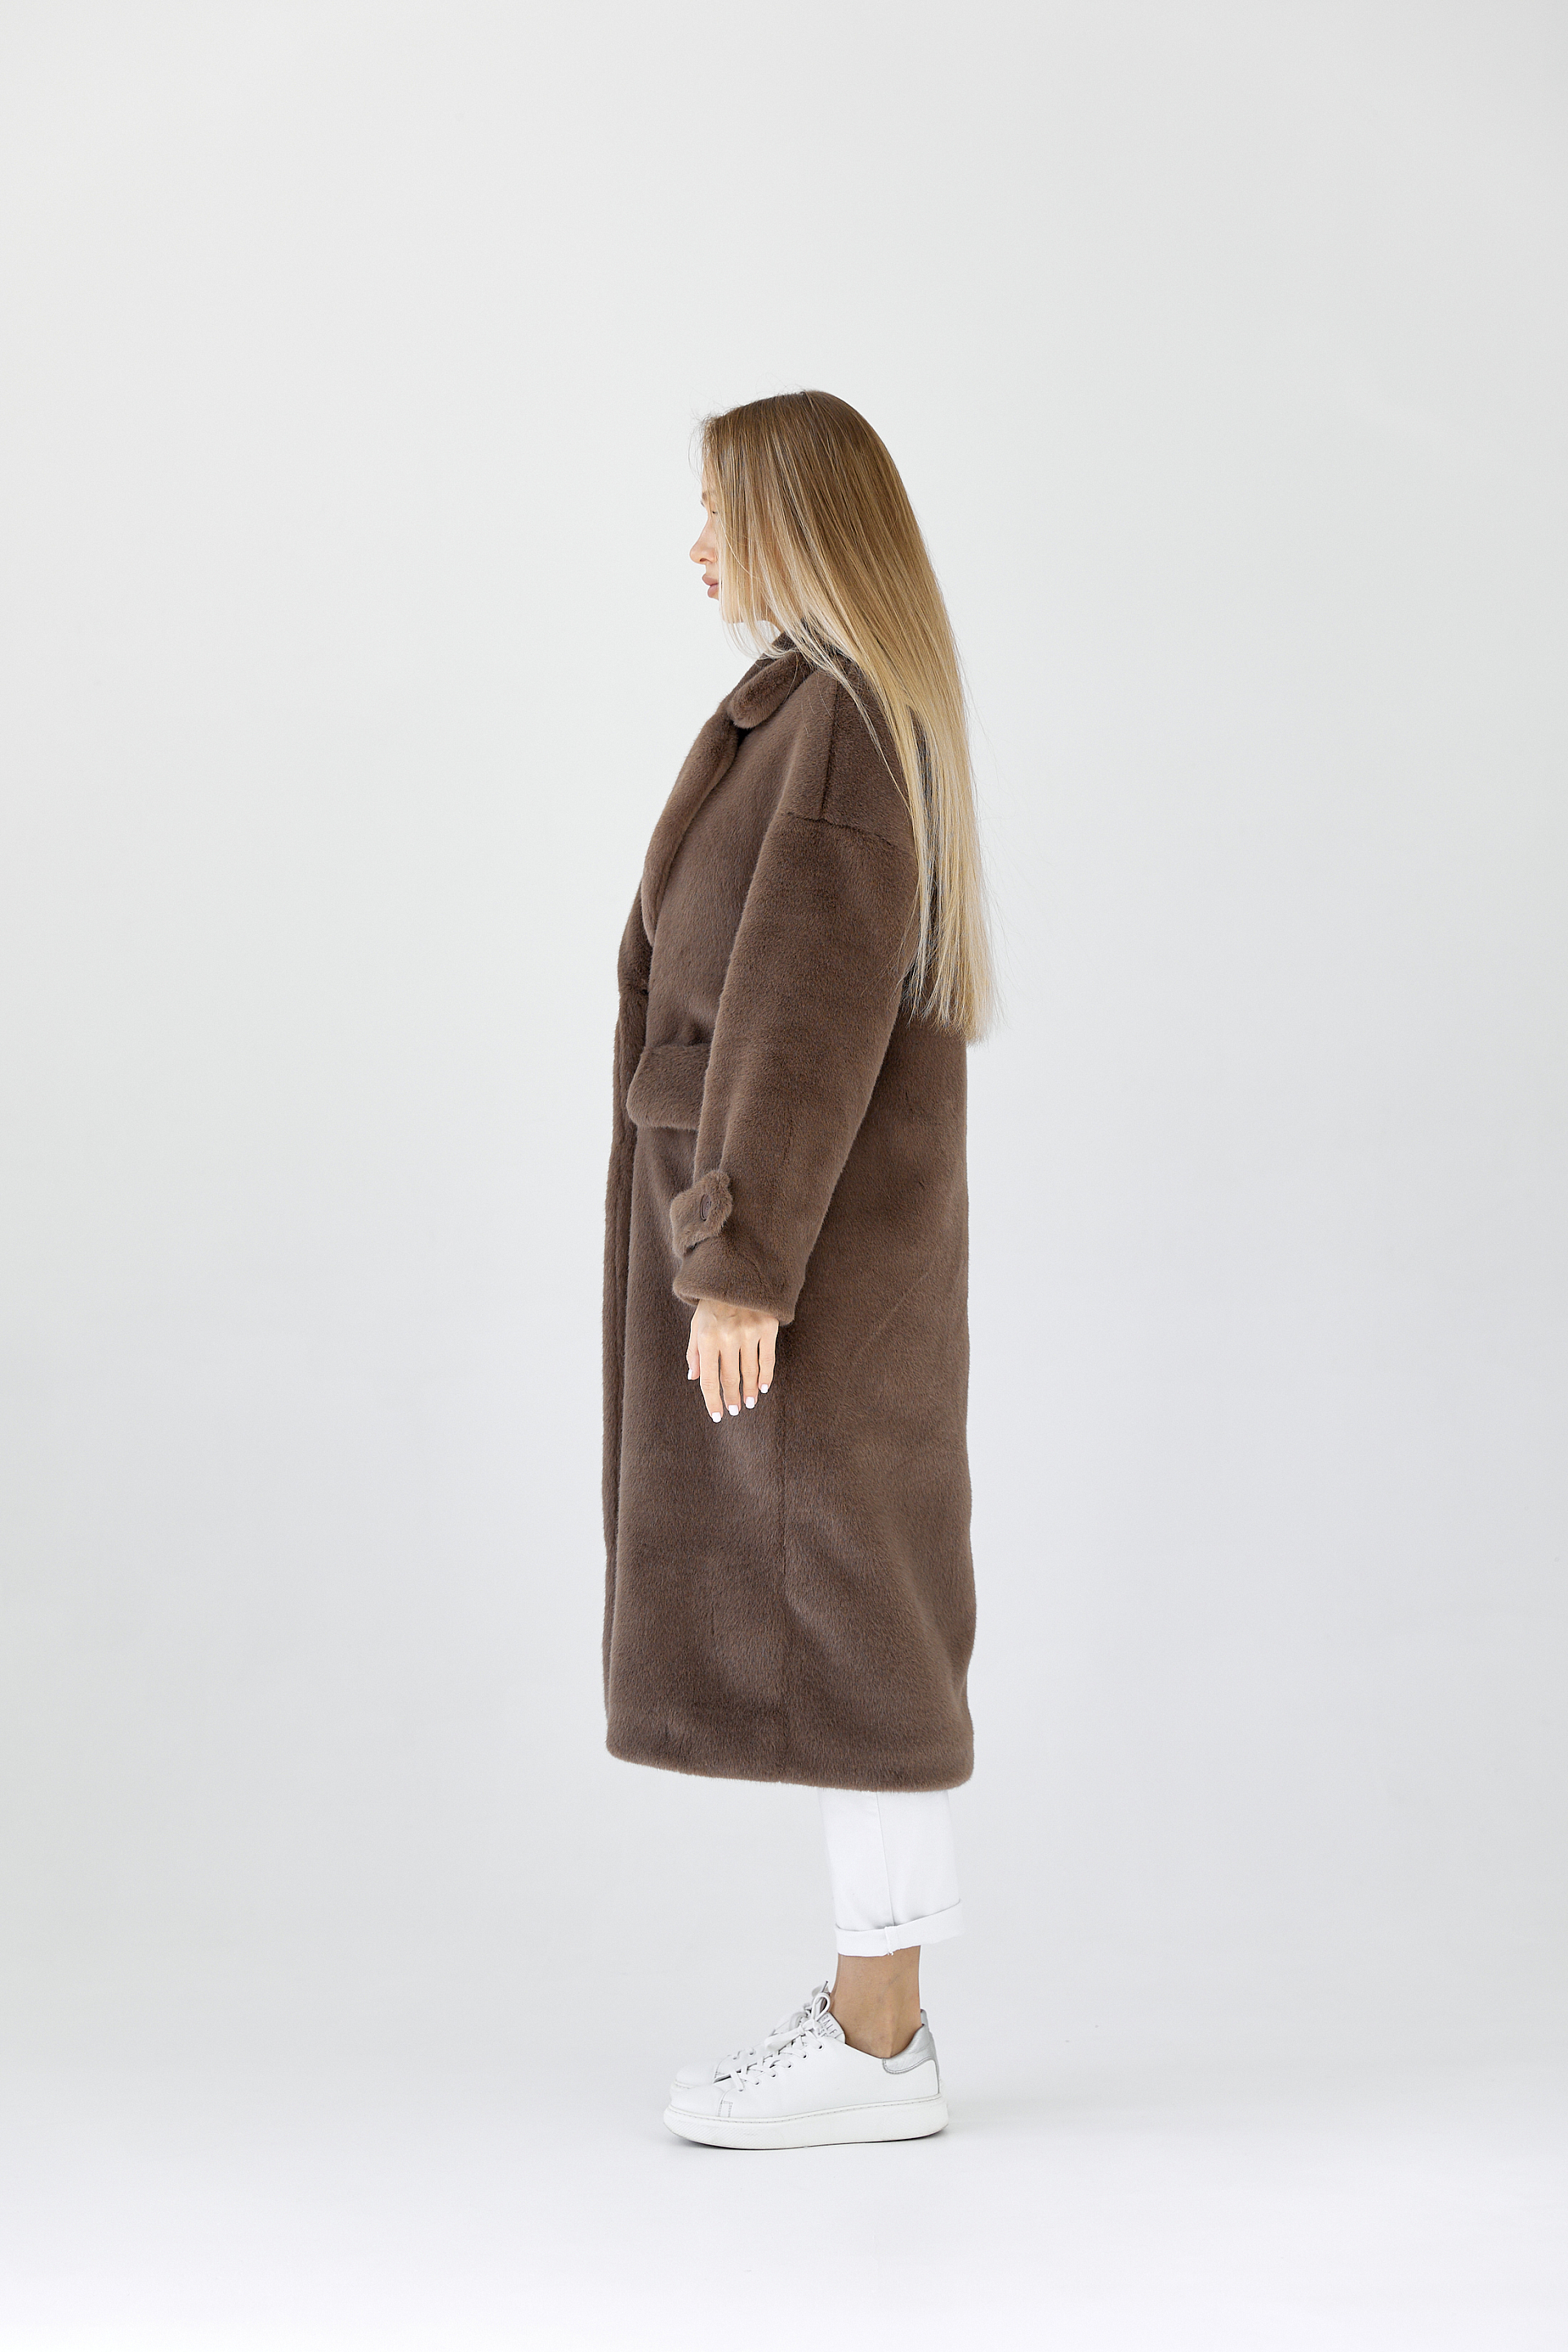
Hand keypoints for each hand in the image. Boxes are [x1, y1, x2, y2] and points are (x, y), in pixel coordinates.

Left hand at [686, 1298, 777, 1422]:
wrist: (736, 1274)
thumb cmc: (712, 1304)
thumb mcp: (696, 1324)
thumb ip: (694, 1352)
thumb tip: (695, 1379)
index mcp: (706, 1337)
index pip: (710, 1379)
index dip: (713, 1401)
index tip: (718, 1415)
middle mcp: (728, 1336)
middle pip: (730, 1378)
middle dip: (732, 1398)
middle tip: (736, 1409)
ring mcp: (749, 1332)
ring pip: (750, 1372)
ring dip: (750, 1391)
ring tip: (749, 1402)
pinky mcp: (767, 1327)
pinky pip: (768, 1359)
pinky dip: (766, 1376)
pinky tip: (763, 1387)